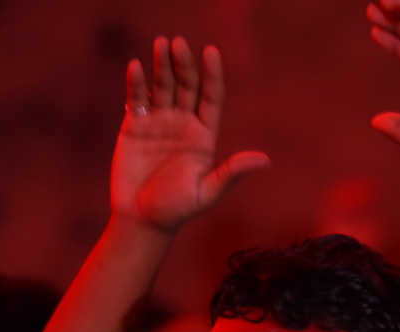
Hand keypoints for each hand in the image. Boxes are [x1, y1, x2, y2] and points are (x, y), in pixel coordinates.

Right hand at [111, 37, 268, 231]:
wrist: (141, 220)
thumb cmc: (176, 210)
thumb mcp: (206, 192)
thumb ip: (231, 172)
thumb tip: (264, 161)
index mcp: (204, 137)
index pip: (211, 98)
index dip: (212, 75)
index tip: (211, 52)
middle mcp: (184, 125)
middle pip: (187, 86)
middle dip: (184, 64)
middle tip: (178, 44)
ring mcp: (159, 123)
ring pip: (163, 87)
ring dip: (162, 65)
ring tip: (161, 44)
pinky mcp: (135, 126)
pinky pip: (137, 98)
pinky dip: (136, 82)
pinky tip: (136, 67)